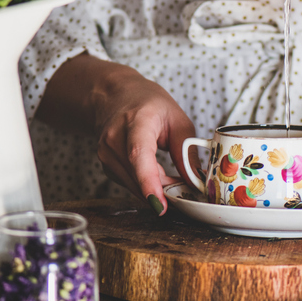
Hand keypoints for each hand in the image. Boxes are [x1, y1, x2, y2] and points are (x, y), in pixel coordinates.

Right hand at [40, 54, 194, 214]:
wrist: (114, 96)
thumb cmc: (147, 104)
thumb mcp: (177, 119)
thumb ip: (186, 152)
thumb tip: (195, 182)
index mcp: (135, 121)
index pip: (138, 154)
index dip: (148, 181)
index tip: (160, 203)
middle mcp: (114, 138)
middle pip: (137, 175)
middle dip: (164, 190)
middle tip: (186, 192)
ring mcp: (105, 154)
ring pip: (134, 185)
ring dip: (157, 189)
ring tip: (173, 178)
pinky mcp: (106, 166)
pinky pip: (130, 184)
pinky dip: (146, 185)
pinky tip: (157, 176)